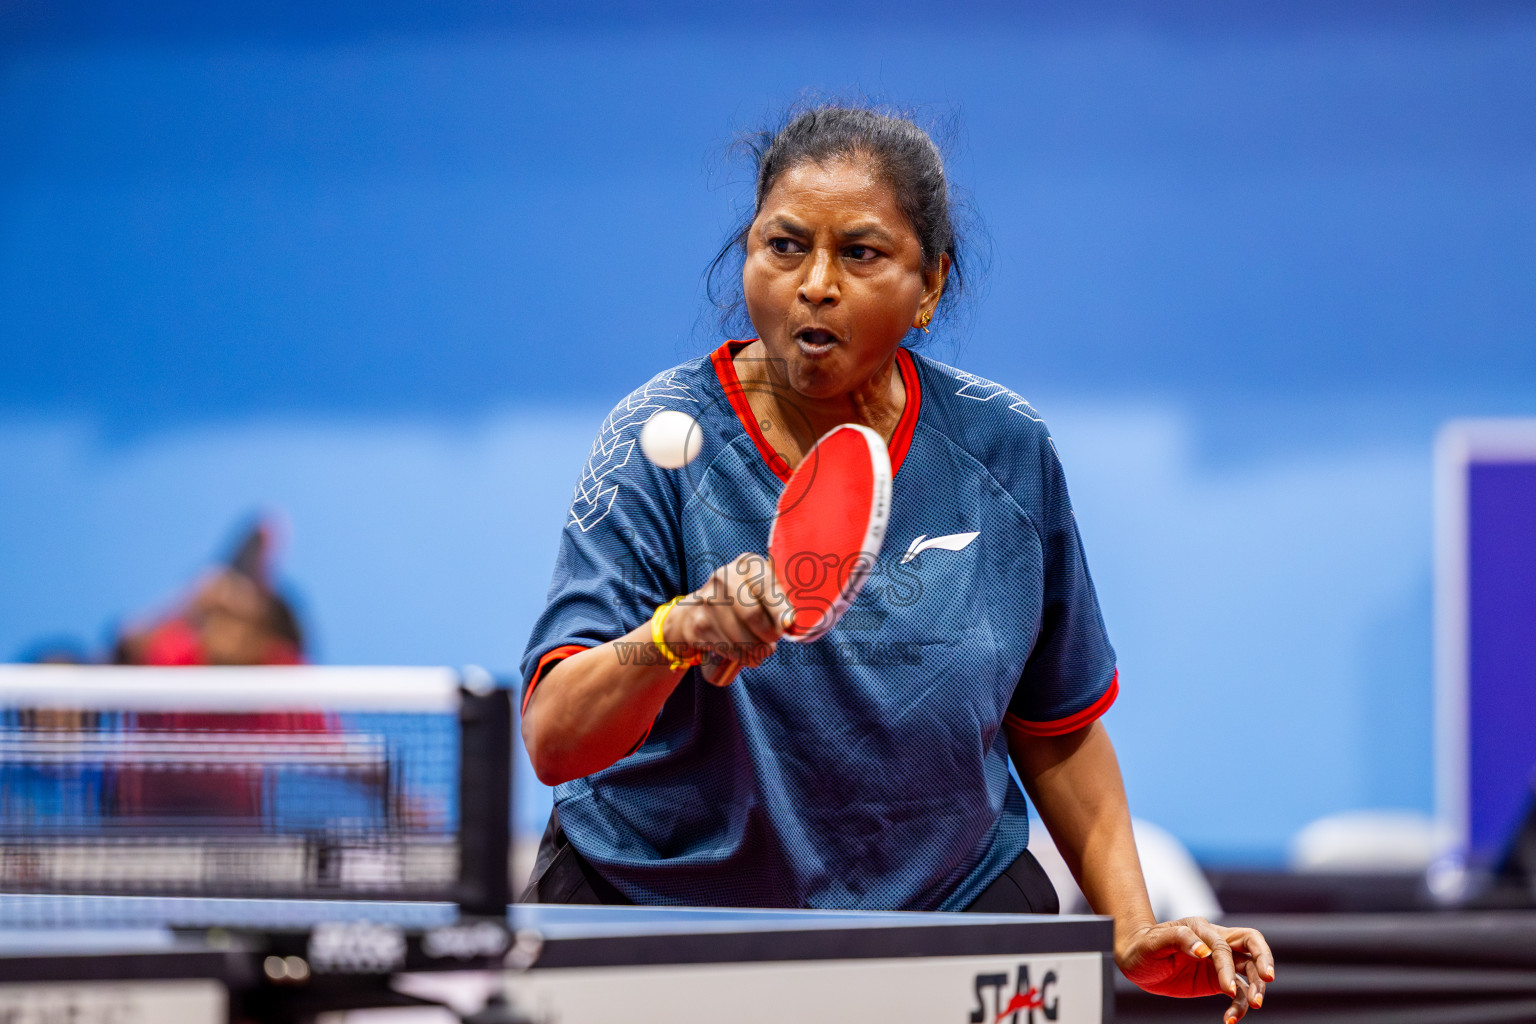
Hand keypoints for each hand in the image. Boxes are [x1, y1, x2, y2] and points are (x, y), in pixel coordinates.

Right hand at [665, 554, 792, 684]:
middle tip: (774, 639)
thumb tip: (790, 623)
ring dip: (758, 650)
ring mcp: (708, 601)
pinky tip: (746, 653)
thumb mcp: (763, 590)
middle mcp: (724, 577)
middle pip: (752, 614)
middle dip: (769, 634)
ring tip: (761, 649)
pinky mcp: (699, 625)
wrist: (697, 611)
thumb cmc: (744, 601)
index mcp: (747, 564)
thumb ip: (780, 600)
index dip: (780, 608)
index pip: (765, 586)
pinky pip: (730, 649)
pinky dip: (744, 657)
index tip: (789, 624)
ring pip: (742, 638)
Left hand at [1117, 918, 1273, 1022]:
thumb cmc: (1142, 945)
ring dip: (1256, 988)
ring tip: (1254, 1006)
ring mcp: (1218, 961)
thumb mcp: (1154, 942)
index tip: (1226, 988)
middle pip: (1251, 944)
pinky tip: (1231, 1019)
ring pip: (1249, 971)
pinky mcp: (1217, 979)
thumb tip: (1203, 950)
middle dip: (1264, 960)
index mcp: (1201, 928)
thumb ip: (1179, 939)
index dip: (1227, 966)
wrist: (1134, 959)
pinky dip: (1239, 1006)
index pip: (1223, 946)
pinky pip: (1238, 992)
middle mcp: (1214, 942)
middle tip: (1268, 979)